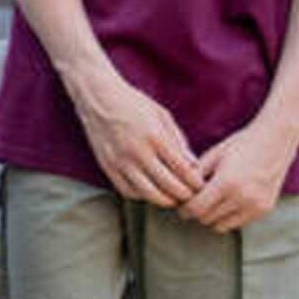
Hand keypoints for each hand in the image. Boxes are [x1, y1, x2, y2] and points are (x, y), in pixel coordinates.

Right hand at [72, 67, 200, 207]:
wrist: (97, 97)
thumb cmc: (134, 103)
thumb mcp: (162, 116)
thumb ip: (179, 141)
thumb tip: (193, 166)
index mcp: (155, 136)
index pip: (182, 169)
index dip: (195, 182)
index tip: (201, 186)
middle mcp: (137, 151)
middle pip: (168, 185)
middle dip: (184, 194)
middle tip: (191, 196)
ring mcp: (120, 161)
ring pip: (147, 193)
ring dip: (164, 200)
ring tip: (173, 198)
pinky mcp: (107, 166)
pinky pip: (127, 191)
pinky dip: (142, 196)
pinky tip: (150, 191)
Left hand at [176, 115, 298, 231]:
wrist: (276, 139)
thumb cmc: (241, 144)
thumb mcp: (213, 156)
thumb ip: (194, 176)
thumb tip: (178, 194)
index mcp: (226, 183)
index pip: (196, 209)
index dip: (184, 210)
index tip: (181, 206)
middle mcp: (242, 197)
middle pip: (206, 219)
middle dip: (197, 212)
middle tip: (196, 201)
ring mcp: (256, 205)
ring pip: (221, 226)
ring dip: (213, 217)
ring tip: (212, 201)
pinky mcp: (265, 209)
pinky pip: (238, 223)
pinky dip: (229, 216)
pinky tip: (228, 201)